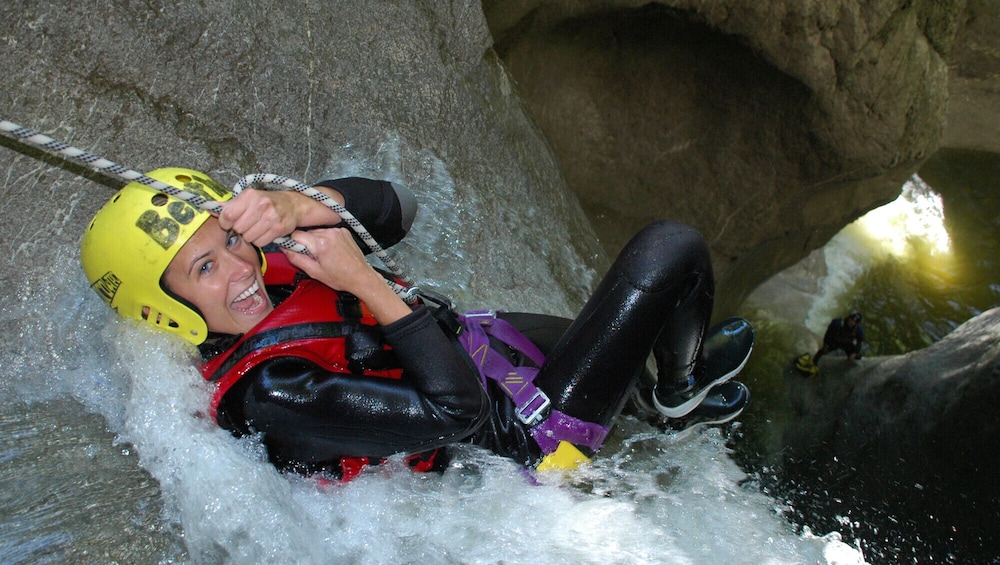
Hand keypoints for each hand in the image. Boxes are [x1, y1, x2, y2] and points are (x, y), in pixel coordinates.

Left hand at [218, 186, 344, 247]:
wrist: (292, 205)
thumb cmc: (266, 202)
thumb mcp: (248, 198)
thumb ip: (229, 205)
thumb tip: (210, 208)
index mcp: (250, 195)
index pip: (227, 214)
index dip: (225, 222)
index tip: (229, 222)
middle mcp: (260, 204)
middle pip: (238, 228)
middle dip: (240, 229)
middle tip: (247, 223)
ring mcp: (271, 217)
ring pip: (248, 237)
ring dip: (250, 235)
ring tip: (257, 227)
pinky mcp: (278, 229)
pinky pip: (260, 242)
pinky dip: (260, 240)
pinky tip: (264, 231)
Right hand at [282, 228, 410, 324]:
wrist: (361, 276)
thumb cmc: (341, 277)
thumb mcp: (314, 272)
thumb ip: (296, 258)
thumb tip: (284, 248)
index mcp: (321, 243)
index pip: (295, 235)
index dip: (293, 244)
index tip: (294, 251)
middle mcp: (329, 233)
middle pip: (306, 233)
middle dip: (306, 244)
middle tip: (314, 258)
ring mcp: (337, 231)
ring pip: (316, 232)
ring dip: (316, 242)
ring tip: (325, 255)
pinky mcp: (343, 231)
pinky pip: (327, 232)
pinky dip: (326, 240)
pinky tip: (332, 251)